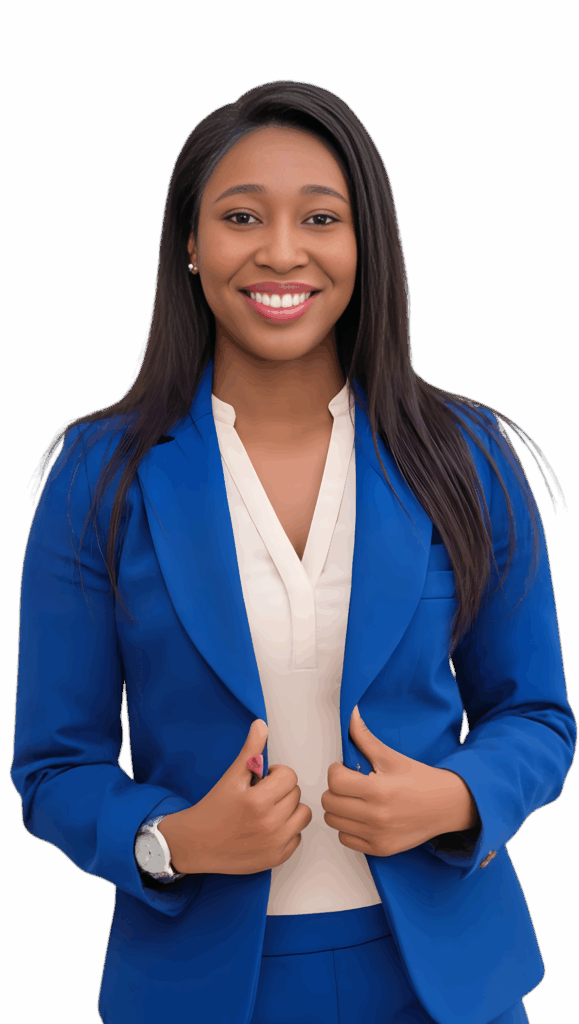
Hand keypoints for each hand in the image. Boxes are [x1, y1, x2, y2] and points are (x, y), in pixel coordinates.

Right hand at [158, 719, 312, 874]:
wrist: (196, 844)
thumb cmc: (213, 808)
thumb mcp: (231, 776)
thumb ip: (250, 751)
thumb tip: (261, 725)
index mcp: (258, 801)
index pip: (289, 777)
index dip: (275, 775)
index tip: (261, 780)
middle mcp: (269, 824)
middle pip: (296, 794)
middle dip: (280, 791)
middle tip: (260, 796)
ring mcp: (274, 843)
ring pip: (302, 815)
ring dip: (289, 810)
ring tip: (268, 810)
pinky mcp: (276, 858)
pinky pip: (297, 836)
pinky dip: (287, 831)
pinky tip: (268, 829)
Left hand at [321, 706, 478, 856]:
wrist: (447, 806)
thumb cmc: (421, 780)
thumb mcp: (392, 756)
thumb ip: (365, 737)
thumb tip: (351, 714)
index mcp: (377, 790)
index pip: (334, 781)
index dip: (336, 771)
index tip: (346, 769)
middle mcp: (375, 816)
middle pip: (329, 802)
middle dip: (336, 789)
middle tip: (351, 784)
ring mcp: (377, 835)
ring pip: (333, 822)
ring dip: (340, 809)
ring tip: (356, 800)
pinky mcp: (380, 849)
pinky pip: (345, 839)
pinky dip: (349, 828)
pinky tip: (362, 817)